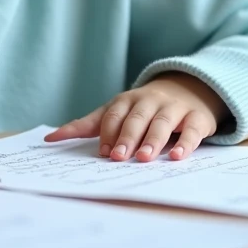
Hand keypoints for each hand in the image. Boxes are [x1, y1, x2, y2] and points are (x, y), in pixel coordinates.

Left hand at [44, 73, 227, 161]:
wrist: (188, 89)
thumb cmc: (143, 108)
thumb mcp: (115, 111)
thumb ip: (86, 125)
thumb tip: (50, 139)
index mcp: (127, 101)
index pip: (114, 114)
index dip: (108, 132)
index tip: (103, 151)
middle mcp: (150, 101)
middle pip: (137, 118)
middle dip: (127, 136)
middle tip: (118, 156)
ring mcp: (174, 109)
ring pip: (162, 123)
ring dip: (152, 140)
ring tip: (144, 158)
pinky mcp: (197, 118)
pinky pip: (192, 130)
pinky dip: (186, 143)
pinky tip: (177, 157)